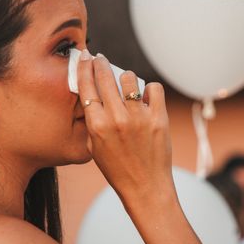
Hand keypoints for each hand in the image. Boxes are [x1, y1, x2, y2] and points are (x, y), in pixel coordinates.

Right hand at [77, 50, 174, 211]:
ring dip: (126, 79)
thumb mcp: (94, 146)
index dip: (84, 67)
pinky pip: (154, 88)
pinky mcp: (158, 118)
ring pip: (130, 78)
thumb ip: (92, 120)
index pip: (86, 86)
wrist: (145, 187)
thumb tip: (91, 93)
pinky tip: (146, 98)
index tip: (85, 57)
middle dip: (101, 63)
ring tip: (127, 86)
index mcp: (96, 125)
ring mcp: (139, 117)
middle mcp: (116, 118)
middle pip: (105, 76)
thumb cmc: (118, 169)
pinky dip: (150, 90)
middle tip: (101, 59)